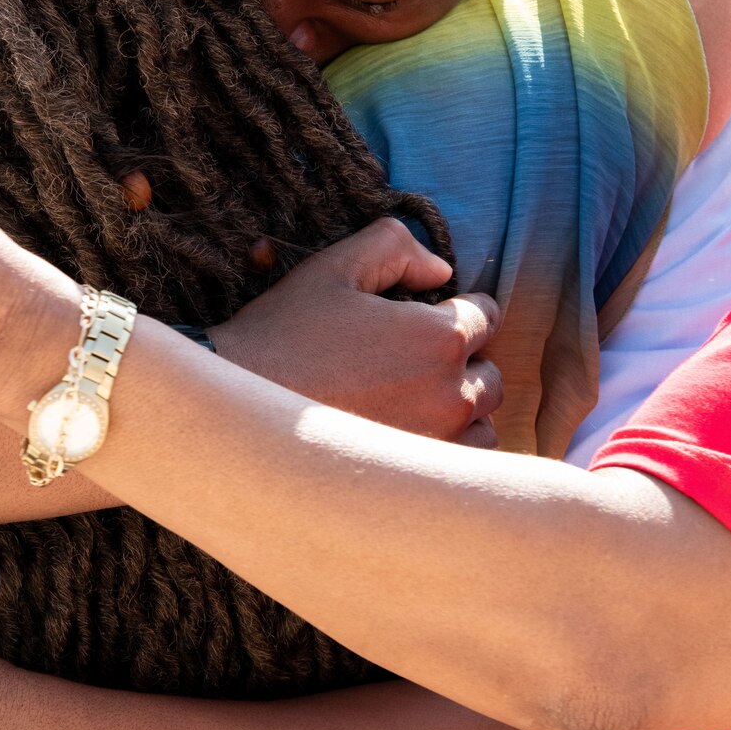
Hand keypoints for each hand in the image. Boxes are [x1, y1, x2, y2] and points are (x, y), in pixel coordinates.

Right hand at [209, 219, 502, 446]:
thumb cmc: (282, 337)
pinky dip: (447, 449)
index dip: (456, 309)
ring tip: (412, 399)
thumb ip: (395, 246)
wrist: (239, 419)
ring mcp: (439, 445)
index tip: (422, 318)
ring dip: (461, 408)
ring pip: (482, 423)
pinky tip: (405, 434)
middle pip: (491, 373)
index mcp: (438, 338)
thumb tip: (441, 271)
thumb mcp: (333, 268)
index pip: (486, 316)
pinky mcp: (418, 483)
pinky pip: (461, 466)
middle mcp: (452, 396)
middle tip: (412, 359)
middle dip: (463, 360)